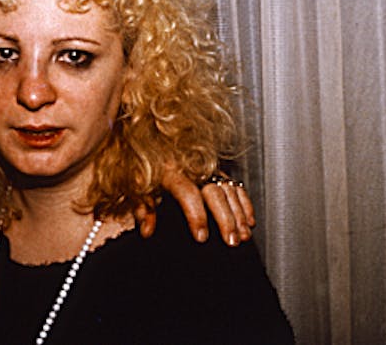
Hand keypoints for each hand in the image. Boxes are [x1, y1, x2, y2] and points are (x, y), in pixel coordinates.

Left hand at [136, 166, 255, 244]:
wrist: (150, 144)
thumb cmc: (144, 170)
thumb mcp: (137, 189)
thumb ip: (142, 209)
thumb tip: (146, 229)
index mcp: (170, 171)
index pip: (188, 193)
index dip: (196, 216)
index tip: (201, 238)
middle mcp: (192, 168)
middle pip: (214, 192)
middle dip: (225, 218)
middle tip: (231, 241)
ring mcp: (207, 168)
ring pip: (229, 189)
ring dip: (238, 214)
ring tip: (242, 236)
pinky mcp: (217, 171)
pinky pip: (236, 186)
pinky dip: (244, 203)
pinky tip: (248, 221)